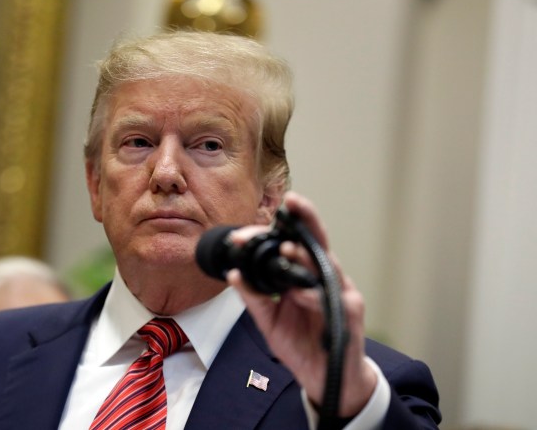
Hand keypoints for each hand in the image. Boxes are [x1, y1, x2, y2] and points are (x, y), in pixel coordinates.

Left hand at [227, 191, 376, 416]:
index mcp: (305, 275)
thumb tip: (234, 273)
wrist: (325, 379)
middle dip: (306, 219)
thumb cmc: (301, 343)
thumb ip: (254, 296)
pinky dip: (314, 296)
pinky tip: (301, 293)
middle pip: (316, 242)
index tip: (248, 229)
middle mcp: (324, 278)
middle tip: (292, 202)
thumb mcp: (269, 319)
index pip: (292, 243)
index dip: (274, 231)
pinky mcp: (349, 315)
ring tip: (287, 248)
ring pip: (326, 267)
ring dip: (306, 257)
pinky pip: (331, 302)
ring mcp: (339, 294)